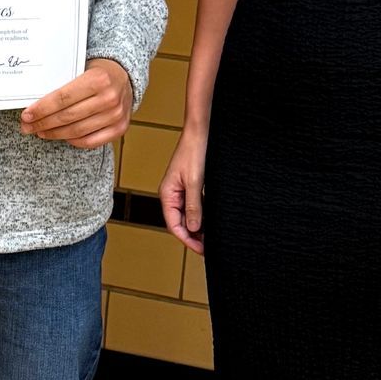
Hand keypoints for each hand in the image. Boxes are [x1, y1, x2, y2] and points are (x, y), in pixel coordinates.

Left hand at [21, 57, 133, 149]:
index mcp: (98, 79)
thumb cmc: (97, 72)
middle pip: (67, 116)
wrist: (124, 76)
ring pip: (76, 131)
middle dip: (43, 123)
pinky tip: (61, 136)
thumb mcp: (82, 68)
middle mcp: (109, 98)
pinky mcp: (119, 128)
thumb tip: (35, 103)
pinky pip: (90, 141)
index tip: (27, 115)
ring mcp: (116, 115)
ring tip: (41, 131)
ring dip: (54, 133)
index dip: (42, 108)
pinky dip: (72, 141)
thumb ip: (63, 84)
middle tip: (27, 126)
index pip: (63, 98)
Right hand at [160, 128, 206, 251]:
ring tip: (212, 238)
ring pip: (188, 215)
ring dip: (199, 227)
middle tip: (210, 247)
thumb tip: (194, 228)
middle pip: (180, 222)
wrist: (200, 131)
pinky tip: (212, 221)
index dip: (187, 239)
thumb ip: (194, 205)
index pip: (174, 224)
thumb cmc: (194, 151)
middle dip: (193, 235)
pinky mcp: (191, 185)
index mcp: (167, 194)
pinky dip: (203, 215)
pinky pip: (195, 205)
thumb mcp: (195, 181)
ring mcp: (181, 190)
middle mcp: (172, 194)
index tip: (201, 249)